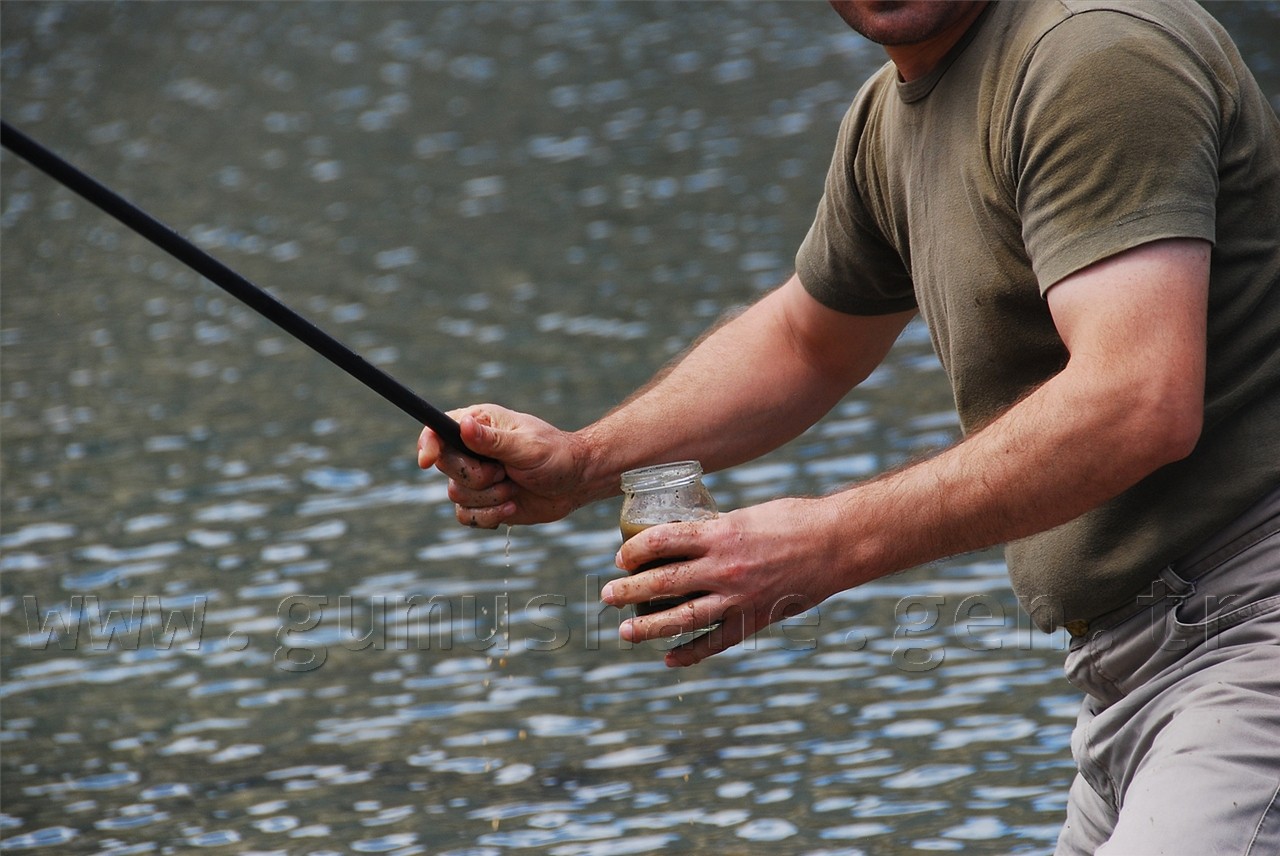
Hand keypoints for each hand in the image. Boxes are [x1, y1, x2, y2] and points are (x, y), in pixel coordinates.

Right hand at [417, 404, 588, 526]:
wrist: (575, 483)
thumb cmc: (556, 455)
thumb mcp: (526, 446)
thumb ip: (492, 440)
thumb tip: (462, 425)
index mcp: (478, 424)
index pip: (437, 430)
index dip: (427, 444)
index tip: (427, 461)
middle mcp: (471, 449)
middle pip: (444, 466)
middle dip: (476, 476)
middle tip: (503, 472)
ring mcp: (475, 476)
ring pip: (456, 494)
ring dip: (489, 497)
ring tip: (514, 487)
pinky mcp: (482, 502)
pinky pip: (465, 516)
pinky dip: (488, 516)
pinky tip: (512, 505)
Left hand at [602, 497, 846, 667]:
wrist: (838, 544)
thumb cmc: (794, 520)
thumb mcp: (747, 515)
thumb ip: (716, 530)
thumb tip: (687, 540)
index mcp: (720, 534)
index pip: (662, 541)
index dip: (635, 550)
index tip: (621, 558)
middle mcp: (724, 569)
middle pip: (663, 582)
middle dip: (628, 590)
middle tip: (605, 595)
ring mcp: (738, 598)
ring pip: (681, 618)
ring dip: (648, 627)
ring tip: (624, 631)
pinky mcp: (753, 620)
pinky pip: (714, 643)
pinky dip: (689, 654)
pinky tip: (668, 659)